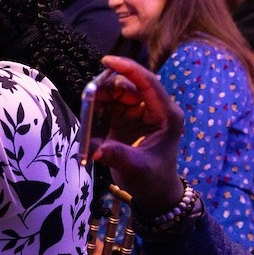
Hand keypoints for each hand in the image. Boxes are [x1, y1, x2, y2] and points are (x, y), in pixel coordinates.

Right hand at [90, 55, 185, 212]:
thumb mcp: (136, 168)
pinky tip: (89, 119)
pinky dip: (96, 109)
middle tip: (87, 96)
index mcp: (166, 115)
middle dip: (107, 87)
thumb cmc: (152, 180)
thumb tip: (92, 149)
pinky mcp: (126, 120)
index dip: (128, 69)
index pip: (148, 83)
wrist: (154, 193)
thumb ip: (116, 155)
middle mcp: (154, 109)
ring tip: (87, 113)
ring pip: (116, 94)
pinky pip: (108, 106)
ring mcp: (139, 113)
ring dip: (99, 99)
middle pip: (128, 86)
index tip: (107, 61)